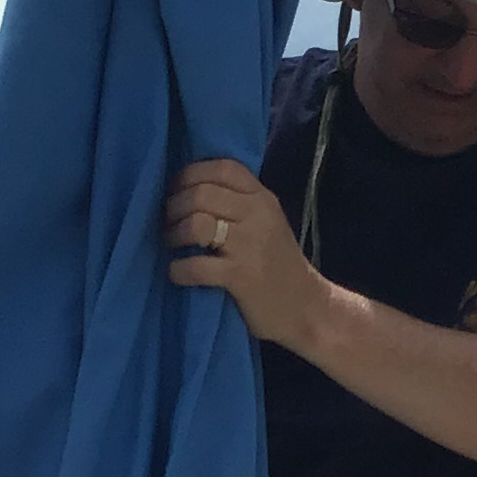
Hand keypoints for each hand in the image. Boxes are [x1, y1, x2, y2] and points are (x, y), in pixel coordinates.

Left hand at [163, 158, 328, 351]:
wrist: (307, 308)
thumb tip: (189, 189)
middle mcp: (258, 215)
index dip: (190, 175)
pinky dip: (178, 270)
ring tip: (173, 244)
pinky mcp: (241, 277)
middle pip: (201, 193)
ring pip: (196, 224)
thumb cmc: (279, 265)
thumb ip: (239, 202)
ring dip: (174, 234)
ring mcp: (250, 246)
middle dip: (174, 207)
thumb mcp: (267, 222)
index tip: (176, 191)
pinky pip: (196, 266)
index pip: (222, 168)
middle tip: (169, 223)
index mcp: (263, 198)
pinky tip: (178, 273)